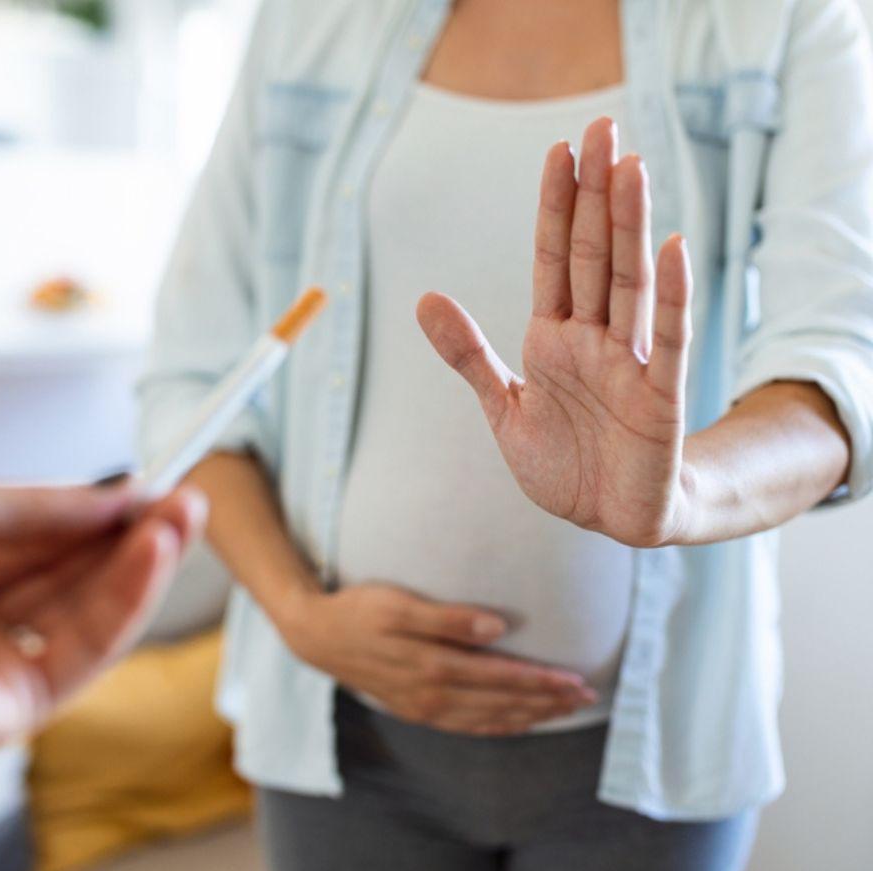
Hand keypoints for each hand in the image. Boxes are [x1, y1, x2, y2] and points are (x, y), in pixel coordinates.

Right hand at [282, 584, 597, 735]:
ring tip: (563, 711)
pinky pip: (467, 726)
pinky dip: (498, 726)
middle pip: (503, 703)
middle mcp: (433, 694)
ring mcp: (424, 707)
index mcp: (433, 666)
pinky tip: (515, 722)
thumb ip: (449, 618)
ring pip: (489, 719)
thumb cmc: (359, 609)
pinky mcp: (416, 710)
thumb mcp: (398, 604)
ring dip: (529, 716)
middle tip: (586, 697)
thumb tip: (499, 628)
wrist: (315, 636)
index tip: (577, 680)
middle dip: (547, 702)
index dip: (542, 681)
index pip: (502, 678)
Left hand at [417, 117, 694, 547]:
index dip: (556, 207)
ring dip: (628, 226)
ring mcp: (628, 364)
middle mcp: (594, 339)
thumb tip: (424, 297)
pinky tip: (672, 246)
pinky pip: (666, 340)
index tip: (560, 151)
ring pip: (627, 283)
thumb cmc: (563, 462)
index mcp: (554, 339)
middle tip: (602, 127)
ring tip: (629, 166)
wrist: (609, 517)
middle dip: (595, 194)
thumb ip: (468, 354)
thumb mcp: (503, 408)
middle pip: (593, 255)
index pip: (553, 259)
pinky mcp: (658, 399)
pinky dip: (671, 296)